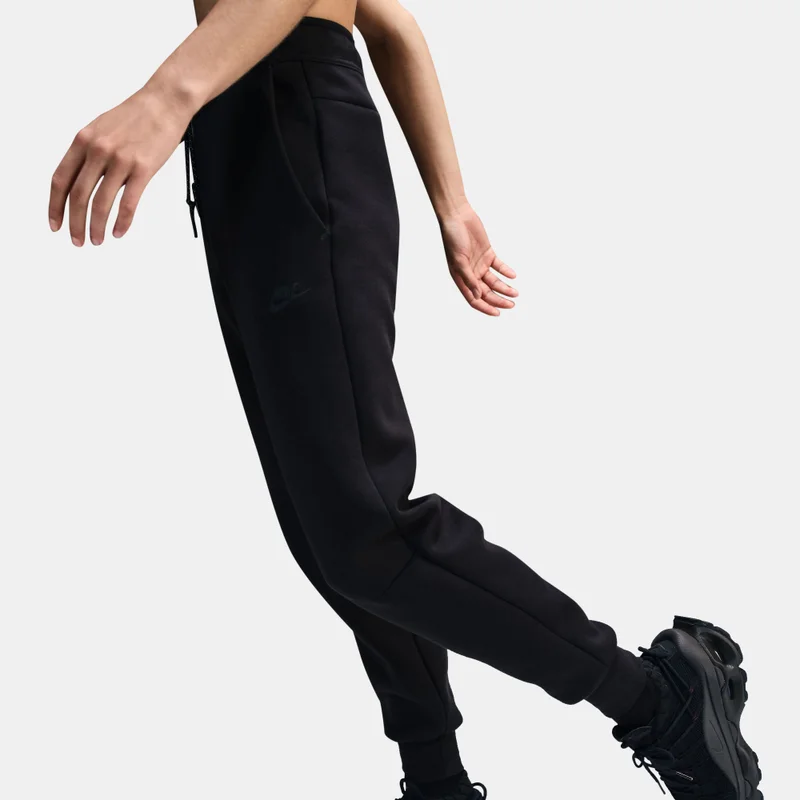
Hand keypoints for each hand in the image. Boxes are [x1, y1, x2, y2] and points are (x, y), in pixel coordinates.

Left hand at [49, 84, 192, 245]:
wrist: (164, 102)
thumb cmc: (136, 116)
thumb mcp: (101, 129)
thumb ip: (89, 153)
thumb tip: (83, 180)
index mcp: (83, 141)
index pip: (61, 180)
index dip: (55, 206)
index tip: (55, 224)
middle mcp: (98, 150)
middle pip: (78, 195)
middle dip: (75, 223)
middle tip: (77, 241)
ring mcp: (120, 160)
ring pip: (101, 203)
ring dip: (96, 227)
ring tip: (97, 240)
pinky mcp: (143, 168)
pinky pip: (128, 202)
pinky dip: (122, 221)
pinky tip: (119, 231)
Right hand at [439, 203, 517, 315]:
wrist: (458, 216)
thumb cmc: (453, 237)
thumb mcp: (460, 261)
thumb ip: (469, 279)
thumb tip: (478, 297)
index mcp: (460, 278)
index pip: (474, 298)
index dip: (485, 307)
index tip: (497, 313)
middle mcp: (470, 273)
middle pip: (486, 292)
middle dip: (498, 300)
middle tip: (512, 304)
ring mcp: (479, 263)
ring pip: (494, 281)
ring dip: (504, 288)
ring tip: (516, 293)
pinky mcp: (487, 253)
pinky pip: (498, 266)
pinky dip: (506, 271)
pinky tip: (513, 276)